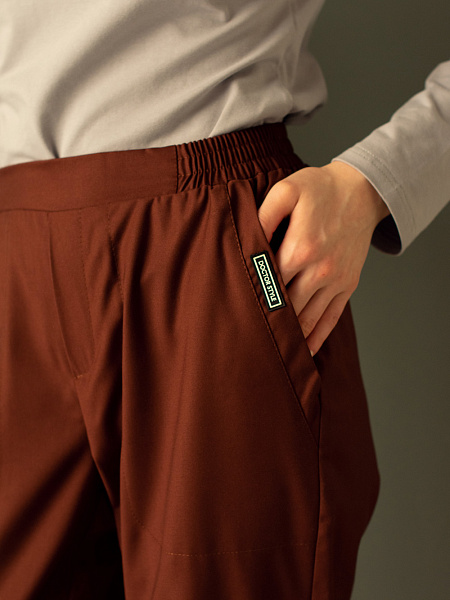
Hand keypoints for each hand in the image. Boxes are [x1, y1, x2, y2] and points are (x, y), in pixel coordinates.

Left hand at [258, 161, 389, 355]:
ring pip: (308, 320)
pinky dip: (317, 338)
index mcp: (300, 248)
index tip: (234, 313)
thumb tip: (246, 237)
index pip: (268, 283)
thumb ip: (264, 214)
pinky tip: (305, 353)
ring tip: (268, 355)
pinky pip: (331, 319)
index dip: (251, 298)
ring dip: (291, 338)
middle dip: (266, 323)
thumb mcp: (288, 190)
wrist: (363, 191)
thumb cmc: (320, 189)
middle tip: (244, 341)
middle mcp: (320, 270)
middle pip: (286, 307)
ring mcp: (336, 281)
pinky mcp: (347, 286)